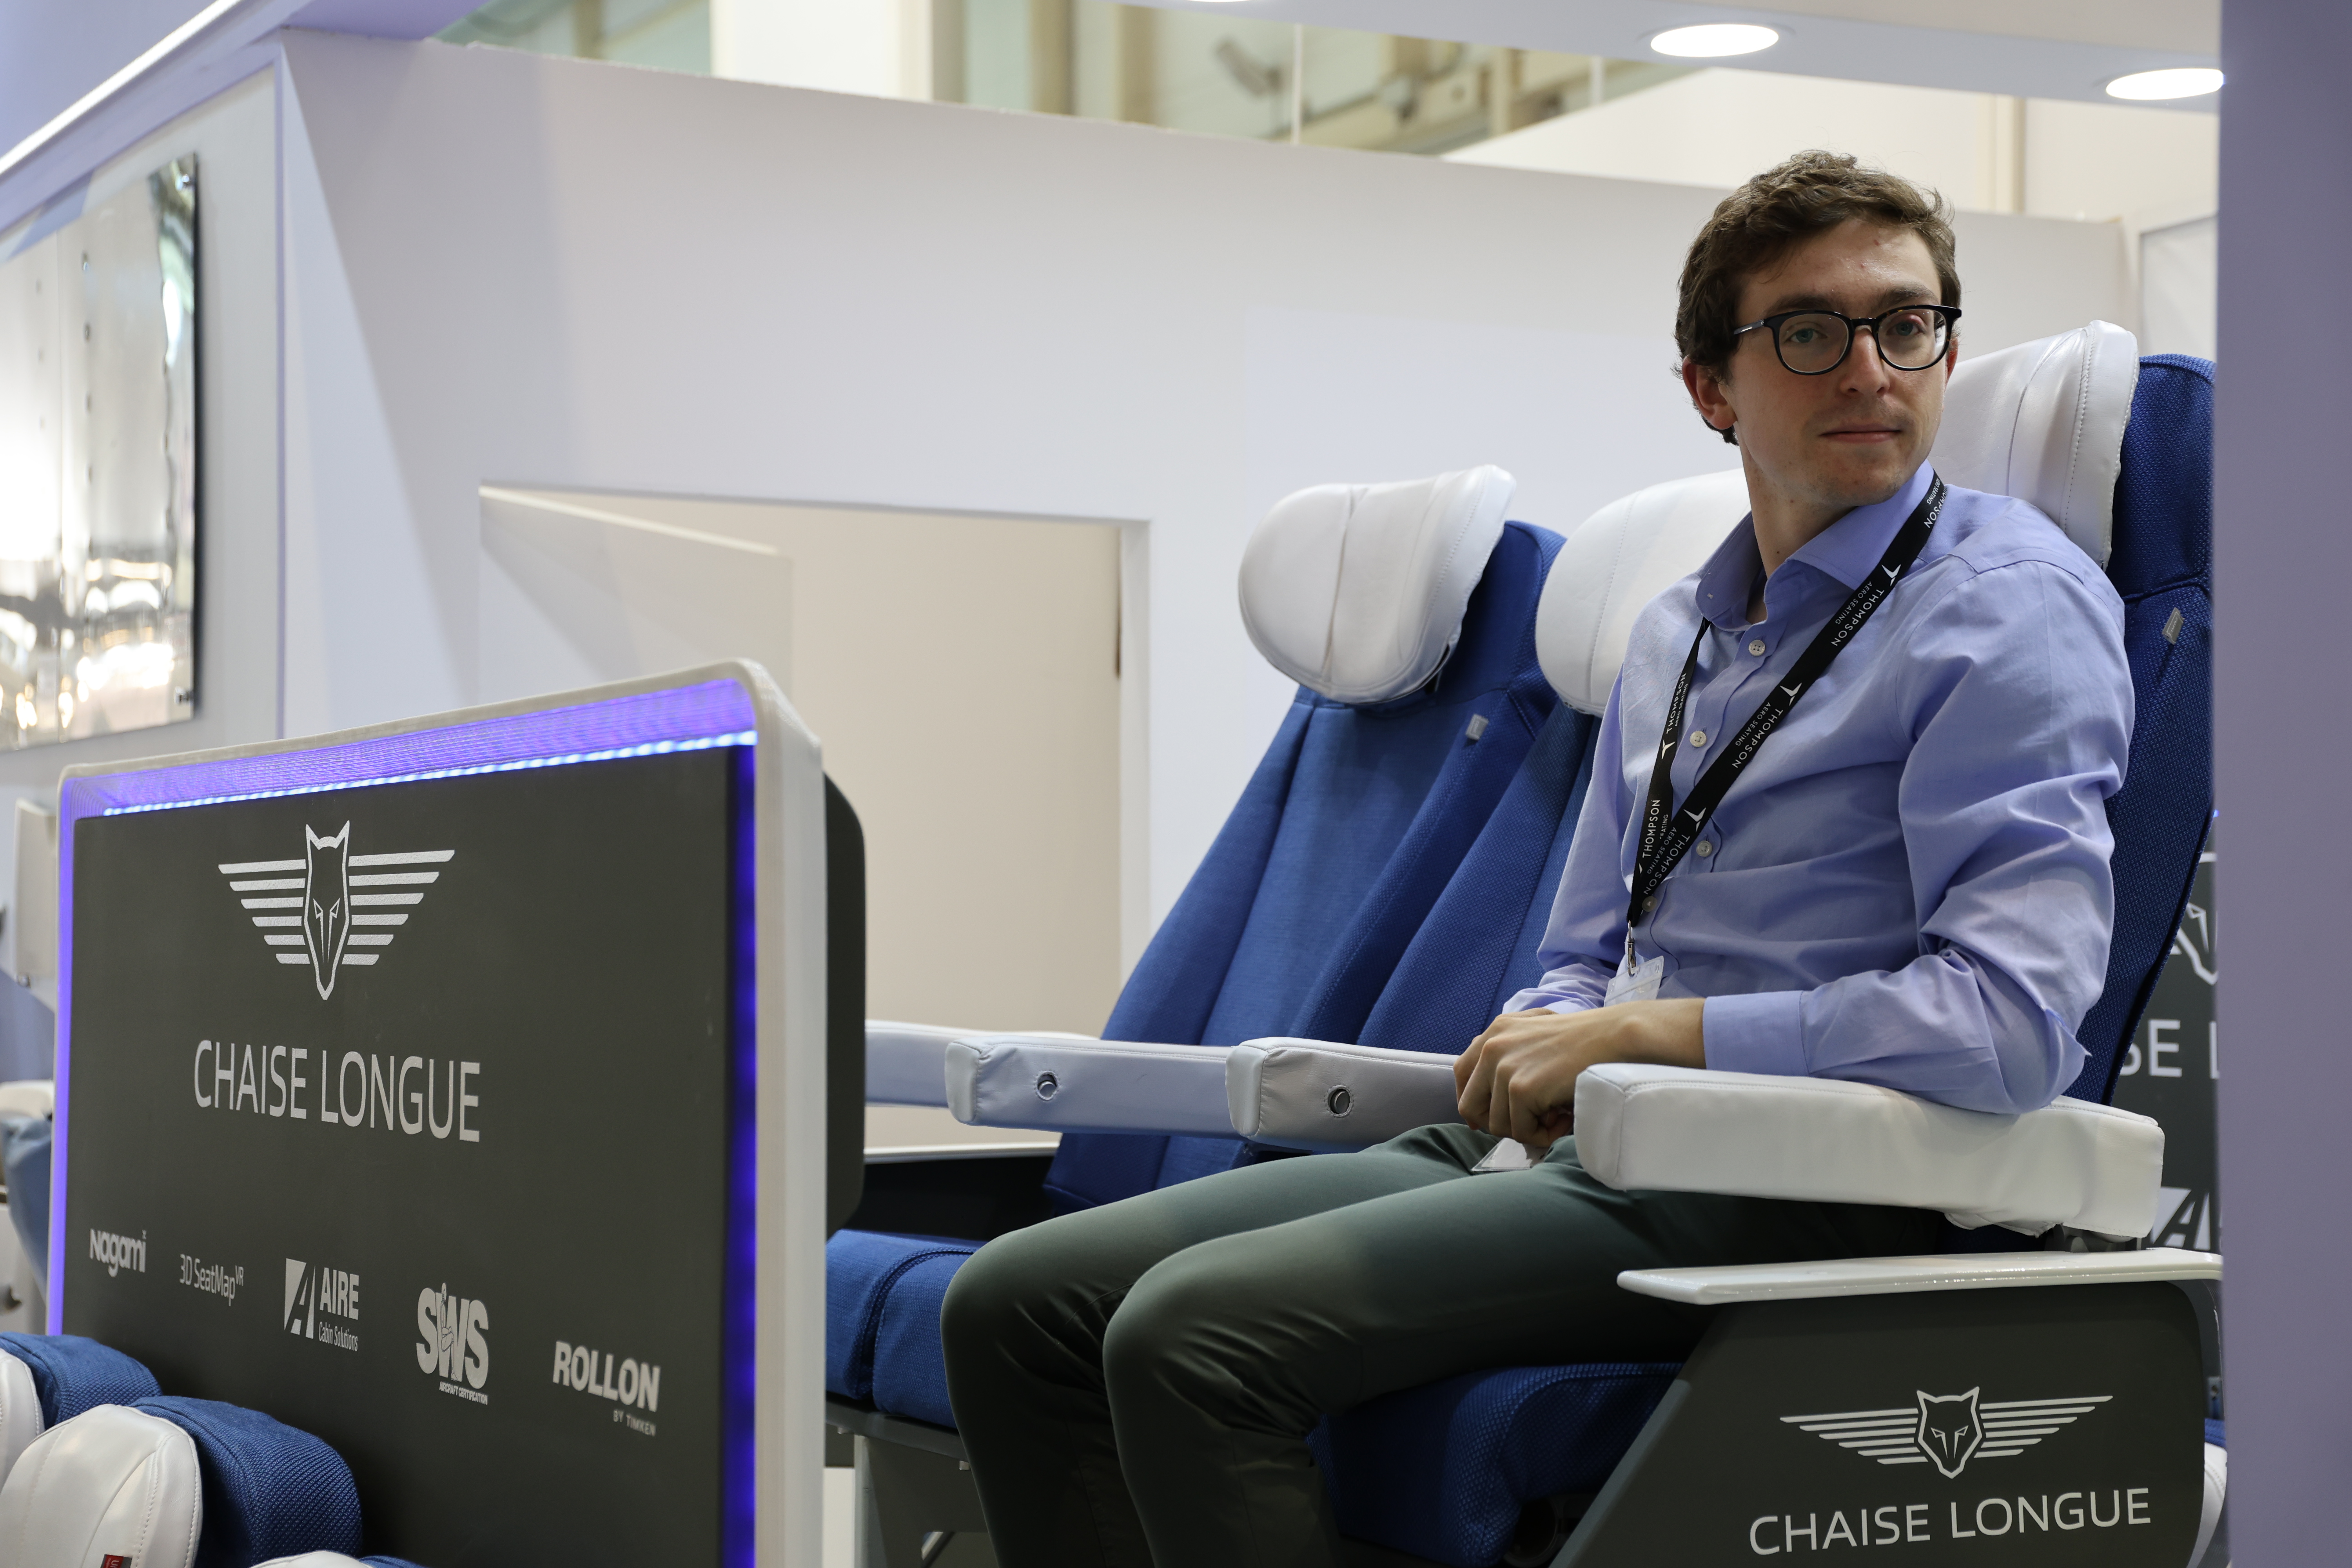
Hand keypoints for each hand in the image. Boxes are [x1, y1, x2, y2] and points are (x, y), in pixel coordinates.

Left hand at [1453, 999, 1705, 1148]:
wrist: (1615, 1037)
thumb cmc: (1584, 1041)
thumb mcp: (1535, 1036)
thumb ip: (1509, 1056)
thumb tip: (1487, 1101)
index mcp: (1494, 1031)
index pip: (1461, 1074)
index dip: (1474, 1102)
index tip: (1489, 1118)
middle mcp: (1492, 1046)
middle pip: (1471, 1106)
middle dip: (1500, 1122)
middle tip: (1532, 1120)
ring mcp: (1503, 1067)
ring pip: (1497, 1125)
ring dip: (1528, 1127)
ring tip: (1556, 1113)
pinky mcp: (1520, 1089)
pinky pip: (1521, 1132)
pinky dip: (1543, 1134)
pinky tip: (1564, 1116)